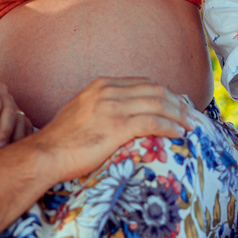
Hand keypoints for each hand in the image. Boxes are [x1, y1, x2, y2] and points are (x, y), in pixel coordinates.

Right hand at [29, 77, 193, 182]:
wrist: (45, 154)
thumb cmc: (61, 140)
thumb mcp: (82, 111)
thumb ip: (102, 106)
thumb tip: (122, 115)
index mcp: (102, 84)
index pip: (144, 83)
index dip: (165, 93)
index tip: (178, 105)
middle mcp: (108, 90)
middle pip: (155, 90)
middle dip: (177, 102)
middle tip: (191, 116)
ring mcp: (112, 107)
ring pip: (157, 104)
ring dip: (179, 115)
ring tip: (190, 126)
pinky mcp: (115, 126)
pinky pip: (152, 122)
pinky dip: (169, 127)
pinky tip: (179, 134)